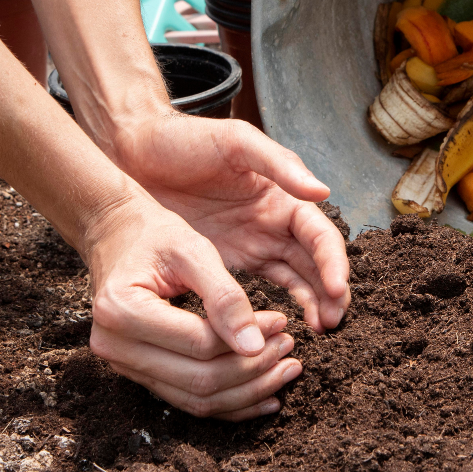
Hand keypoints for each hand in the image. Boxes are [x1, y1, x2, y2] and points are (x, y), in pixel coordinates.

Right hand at [84, 194, 304, 420]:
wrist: (116, 236)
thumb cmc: (154, 236)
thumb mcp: (192, 250)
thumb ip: (224, 296)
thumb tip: (255, 347)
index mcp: (122, 310)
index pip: (199, 343)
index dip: (248, 339)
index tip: (282, 322)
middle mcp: (114, 346)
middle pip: (199, 380)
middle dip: (253, 370)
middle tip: (289, 348)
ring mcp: (123, 365)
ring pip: (196, 399)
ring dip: (247, 391)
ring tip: (285, 371)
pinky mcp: (139, 373)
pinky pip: (189, 400)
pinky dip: (229, 403)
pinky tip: (264, 396)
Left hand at [103, 113, 350, 332]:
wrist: (134, 152)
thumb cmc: (185, 140)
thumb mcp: (235, 142)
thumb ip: (279, 165)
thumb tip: (323, 191)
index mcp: (283, 197)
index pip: (320, 236)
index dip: (333, 262)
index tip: (337, 290)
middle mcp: (274, 224)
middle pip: (315, 264)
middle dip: (330, 293)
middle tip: (333, 323)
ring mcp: (252, 245)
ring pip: (295, 281)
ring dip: (311, 305)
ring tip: (320, 331)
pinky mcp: (227, 263)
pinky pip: (261, 290)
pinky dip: (278, 309)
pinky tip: (282, 328)